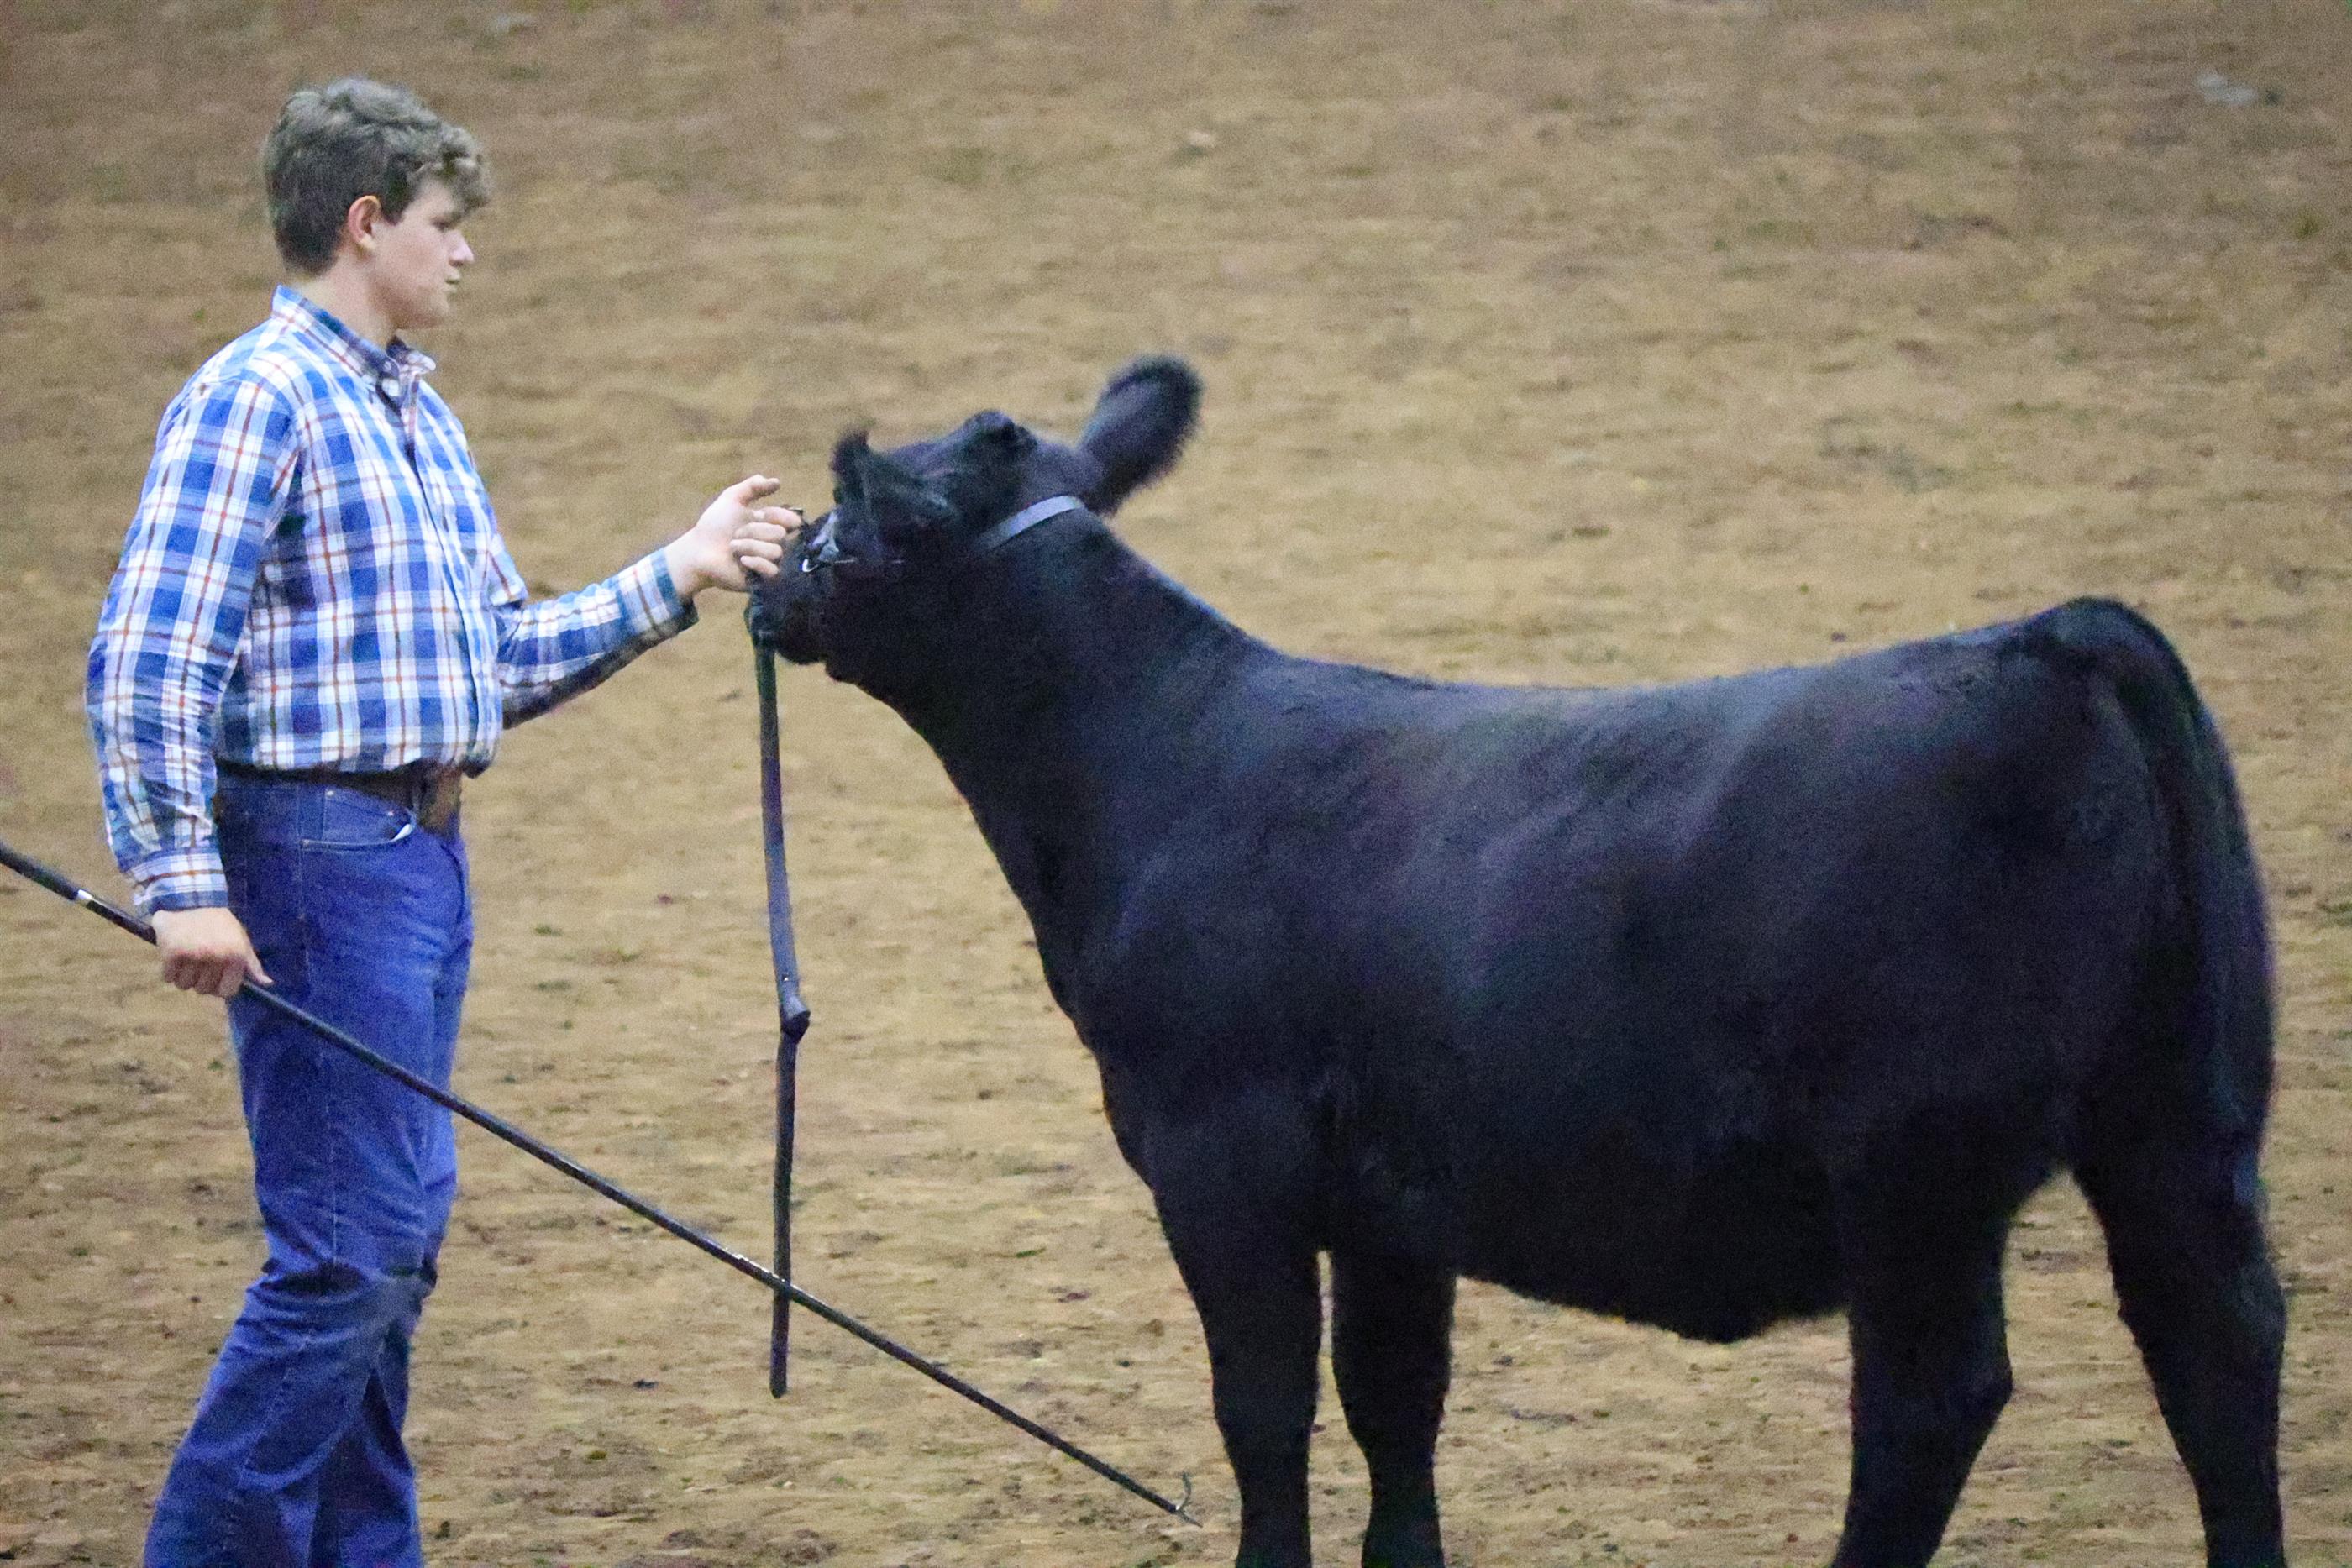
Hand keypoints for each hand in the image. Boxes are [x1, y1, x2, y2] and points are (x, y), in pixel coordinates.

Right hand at [152, 906, 270, 998]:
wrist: (188, 900)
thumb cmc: (219, 924)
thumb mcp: (241, 940)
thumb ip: (252, 964)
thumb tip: (267, 983)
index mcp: (236, 954)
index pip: (226, 992)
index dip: (219, 987)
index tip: (215, 978)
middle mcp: (216, 955)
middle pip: (203, 990)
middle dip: (200, 980)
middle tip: (199, 963)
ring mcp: (193, 954)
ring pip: (184, 985)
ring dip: (183, 976)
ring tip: (187, 959)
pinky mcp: (171, 952)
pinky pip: (167, 977)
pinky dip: (169, 971)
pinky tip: (174, 957)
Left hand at [664, 475, 798, 598]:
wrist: (698, 551)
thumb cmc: (714, 526)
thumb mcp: (732, 498)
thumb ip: (753, 486)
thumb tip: (778, 482)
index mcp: (769, 524)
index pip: (791, 519)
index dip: (777, 516)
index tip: (760, 514)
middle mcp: (772, 542)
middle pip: (781, 534)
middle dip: (755, 531)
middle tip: (735, 534)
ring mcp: (769, 561)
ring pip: (776, 551)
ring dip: (750, 546)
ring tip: (732, 548)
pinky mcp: (763, 579)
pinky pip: (772, 570)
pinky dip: (756, 563)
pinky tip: (741, 561)